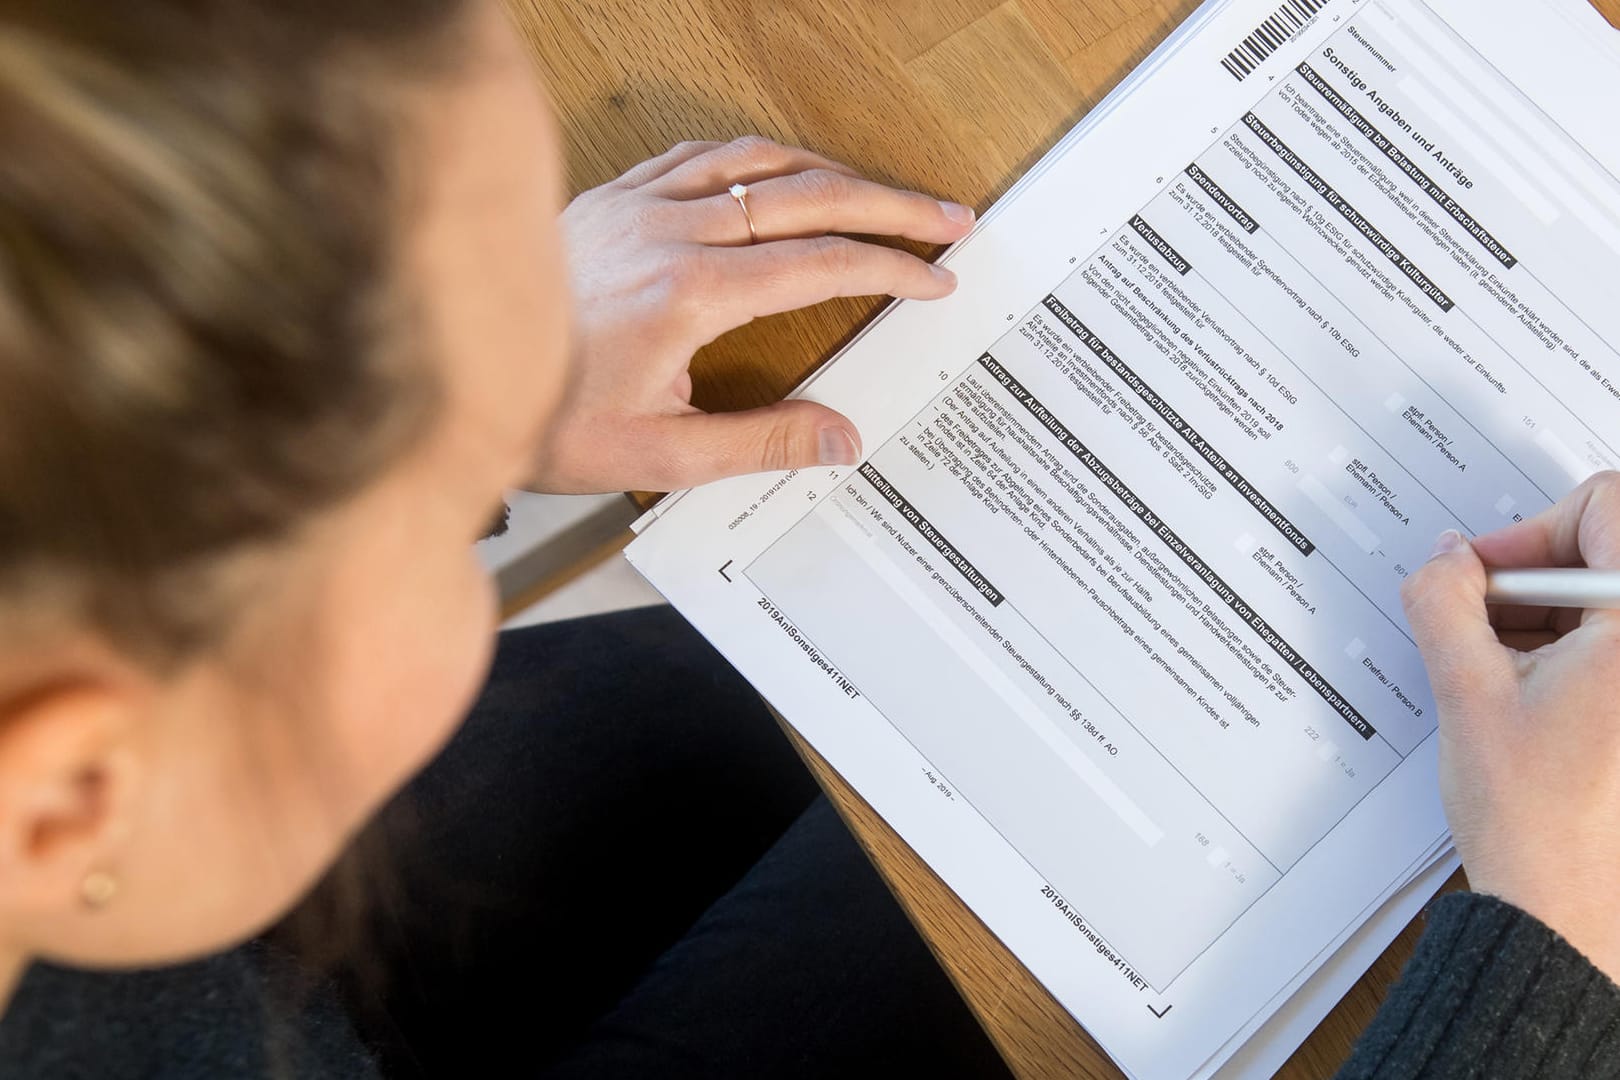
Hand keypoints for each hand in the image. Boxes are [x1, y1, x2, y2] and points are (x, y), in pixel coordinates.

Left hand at [528, 136, 975, 493]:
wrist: (444, 381)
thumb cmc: (544, 422)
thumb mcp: (657, 456)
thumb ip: (760, 443)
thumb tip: (841, 439)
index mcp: (687, 294)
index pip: (818, 263)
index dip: (888, 267)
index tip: (934, 277)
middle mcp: (665, 233)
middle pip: (804, 195)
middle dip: (887, 204)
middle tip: (946, 215)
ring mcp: (634, 206)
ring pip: (754, 162)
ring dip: (828, 170)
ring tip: (880, 191)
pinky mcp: (608, 198)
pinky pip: (696, 153)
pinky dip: (753, 156)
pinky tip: (776, 168)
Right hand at [1402, 471, 1619, 980]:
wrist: (1564, 900)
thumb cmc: (1536, 816)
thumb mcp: (1465, 689)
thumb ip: (1444, 600)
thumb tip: (1445, 560)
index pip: (1607, 503)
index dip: (1531, 528)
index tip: (1489, 572)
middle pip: (1604, 548)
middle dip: (1529, 578)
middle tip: (1481, 624)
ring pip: (1602, 596)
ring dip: (1541, 616)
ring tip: (1498, 673)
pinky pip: (1607, 640)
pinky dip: (1562, 648)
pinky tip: (1523, 693)